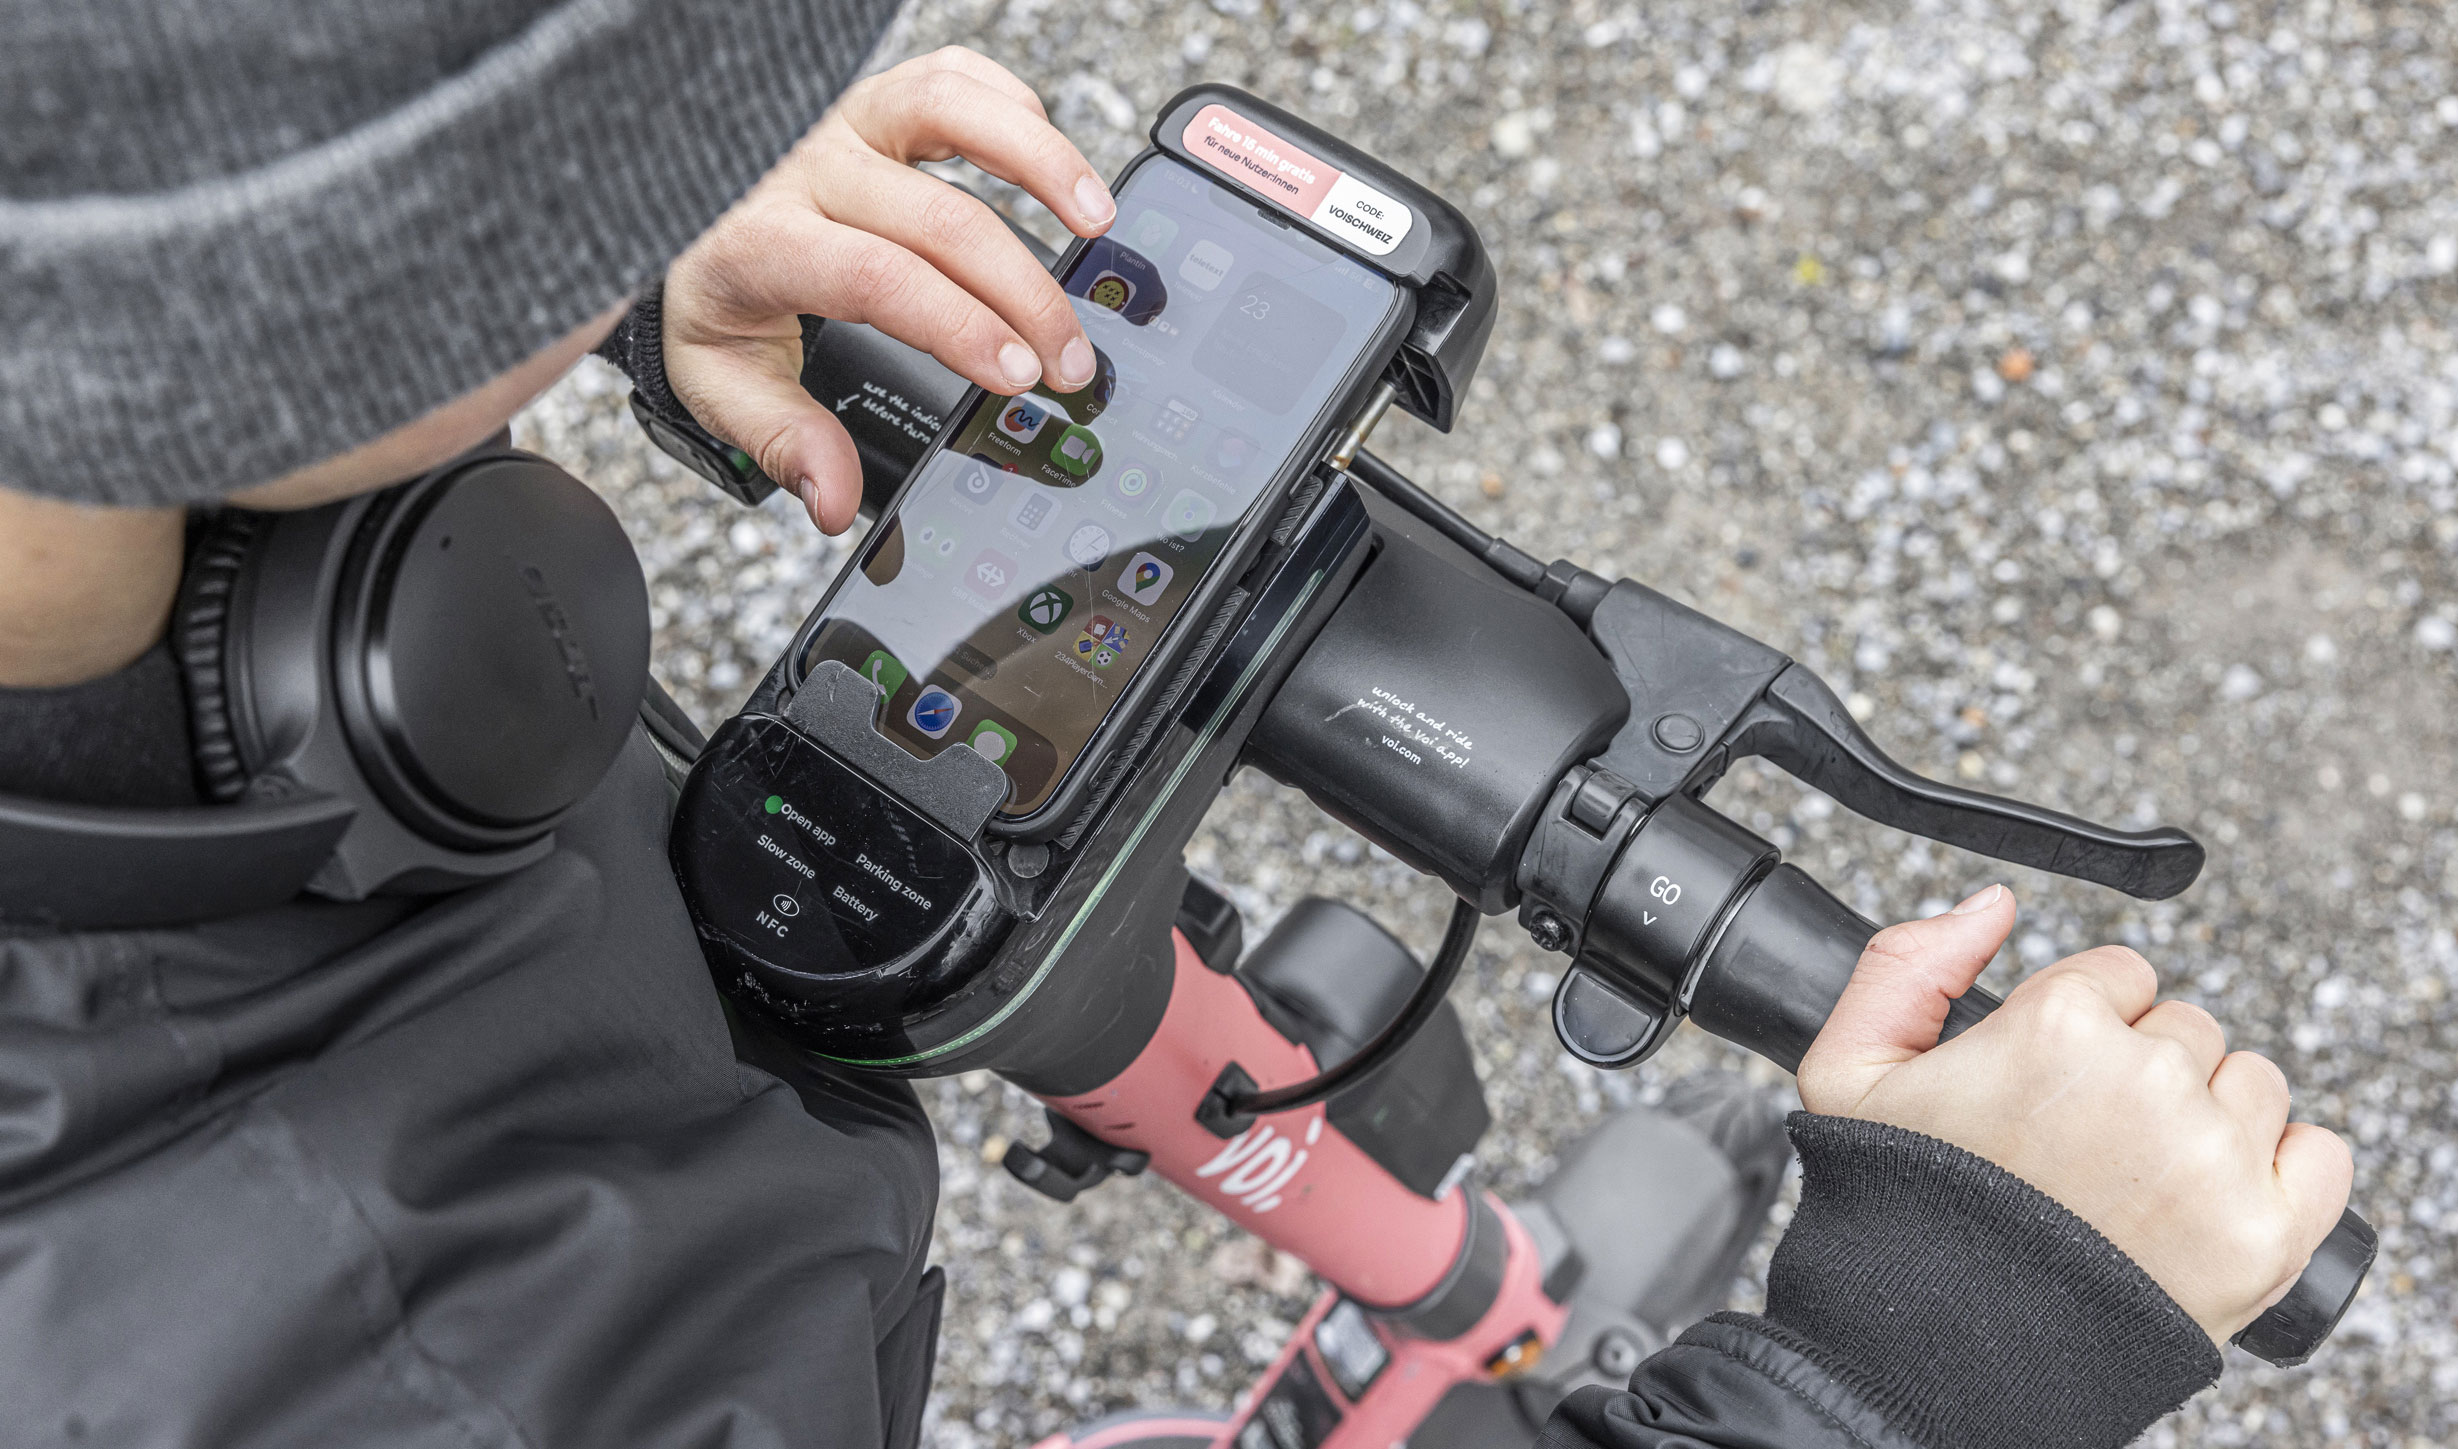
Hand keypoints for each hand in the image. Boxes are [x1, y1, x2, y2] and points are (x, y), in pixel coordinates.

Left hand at [661, 47, 1113, 533]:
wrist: (668, 209)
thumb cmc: (709, 290)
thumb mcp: (719, 378)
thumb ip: (780, 439)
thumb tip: (832, 501)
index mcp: (764, 242)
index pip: (879, 277)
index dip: (961, 324)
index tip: (1019, 373)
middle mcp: (807, 167)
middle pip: (942, 220)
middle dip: (1025, 295)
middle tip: (1070, 359)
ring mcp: (844, 120)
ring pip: (953, 109)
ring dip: (1041, 161)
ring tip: (1098, 221)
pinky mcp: (875, 96)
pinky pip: (953, 75)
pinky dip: (1013, 108)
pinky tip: (1055, 160)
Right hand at [1797, 884, 2353, 1346]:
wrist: (1943, 1348)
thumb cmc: (1900, 1214)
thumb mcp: (1848, 1073)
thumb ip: (1904, 965)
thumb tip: (1993, 905)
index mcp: (2055, 1024)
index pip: (2119, 974)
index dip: (2079, 1025)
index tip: (2049, 1082)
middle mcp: (2145, 1078)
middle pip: (2187, 1027)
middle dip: (2142, 1070)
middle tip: (2083, 1143)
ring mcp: (2211, 1158)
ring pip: (2251, 1084)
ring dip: (2209, 1117)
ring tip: (2137, 1180)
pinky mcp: (2264, 1233)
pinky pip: (2321, 1155)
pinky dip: (2285, 1170)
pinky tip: (2212, 1198)